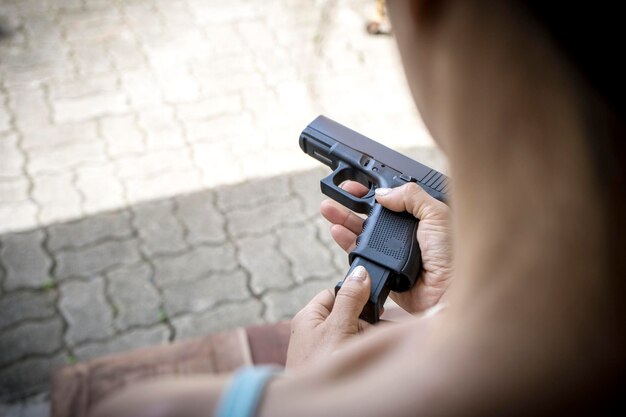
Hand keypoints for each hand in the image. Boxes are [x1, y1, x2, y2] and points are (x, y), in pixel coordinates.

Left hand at [286, 265, 371, 368]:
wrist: (316, 409)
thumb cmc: (319, 368)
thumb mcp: (339, 327)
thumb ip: (351, 299)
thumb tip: (360, 272)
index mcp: (308, 316)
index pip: (335, 292)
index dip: (355, 295)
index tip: (374, 303)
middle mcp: (313, 330)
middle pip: (348, 313)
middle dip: (366, 322)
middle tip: (375, 332)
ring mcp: (322, 348)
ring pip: (353, 333)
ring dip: (367, 338)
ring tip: (372, 347)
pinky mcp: (330, 363)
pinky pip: (351, 350)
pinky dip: (362, 351)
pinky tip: (369, 355)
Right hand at [320, 182, 452, 313]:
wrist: (449, 292)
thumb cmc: (453, 256)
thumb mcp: (437, 215)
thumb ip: (411, 196)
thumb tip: (383, 193)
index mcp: (420, 218)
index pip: (391, 199)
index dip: (371, 191)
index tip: (355, 185)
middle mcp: (405, 234)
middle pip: (371, 215)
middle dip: (351, 204)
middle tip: (335, 196)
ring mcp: (392, 252)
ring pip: (362, 233)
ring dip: (344, 220)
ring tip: (328, 210)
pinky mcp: (382, 269)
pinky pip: (361, 254)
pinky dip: (346, 243)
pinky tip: (338, 232)